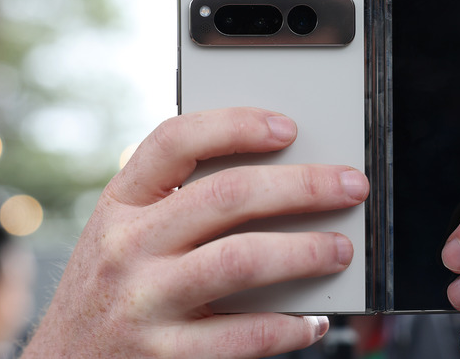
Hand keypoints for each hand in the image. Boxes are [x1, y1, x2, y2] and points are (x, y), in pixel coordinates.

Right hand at [23, 107, 368, 357]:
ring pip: (242, 260)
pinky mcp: (165, 355)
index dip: (237, 125)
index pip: (175, 141)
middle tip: (349, 186)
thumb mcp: (123, 235)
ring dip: (304, 251)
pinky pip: (245, 334)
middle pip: (228, 196)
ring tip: (340, 249)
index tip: (288, 127)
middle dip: (302, 186)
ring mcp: (144, 302)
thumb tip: (277, 186)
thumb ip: (178, 205)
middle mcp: (128, 246)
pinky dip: (290, 326)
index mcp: (121, 204)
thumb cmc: (110, 291)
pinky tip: (311, 320)